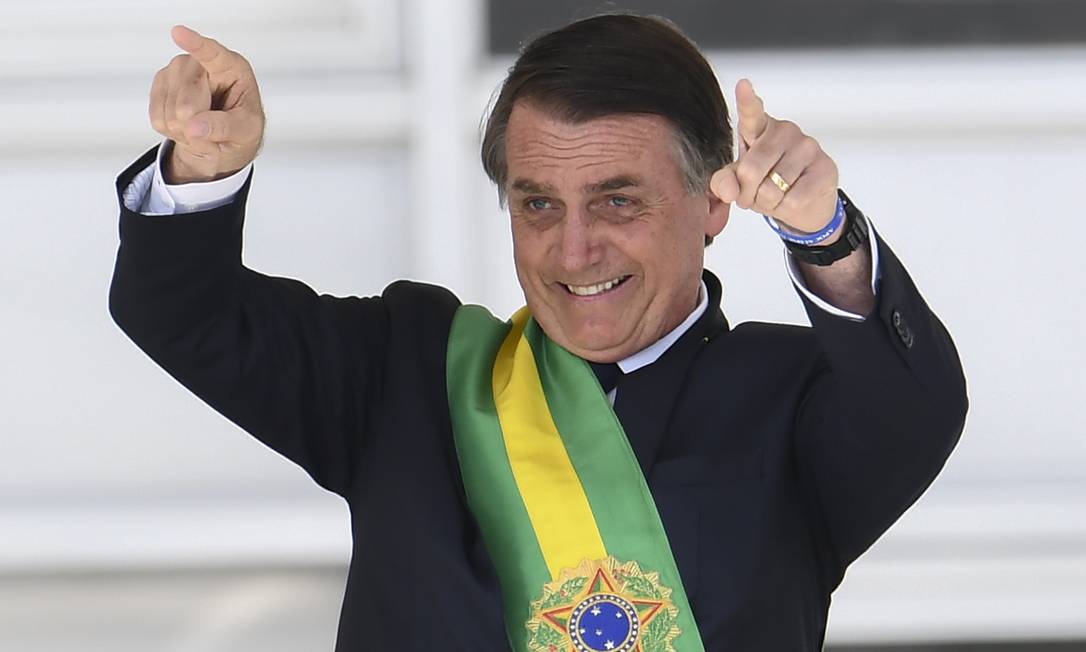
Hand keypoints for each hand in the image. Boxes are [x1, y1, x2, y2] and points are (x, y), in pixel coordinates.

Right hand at [149, 25, 264, 183]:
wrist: (225, 137)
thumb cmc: (242, 126)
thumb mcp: (247, 130)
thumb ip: (226, 127)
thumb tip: (194, 127)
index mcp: (232, 67)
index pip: (212, 53)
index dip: (195, 44)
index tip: (178, 32)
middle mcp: (201, 64)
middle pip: (186, 104)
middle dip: (197, 127)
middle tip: (214, 131)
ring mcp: (177, 71)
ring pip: (169, 113)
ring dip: (186, 131)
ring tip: (203, 127)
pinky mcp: (160, 84)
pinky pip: (158, 118)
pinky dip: (173, 131)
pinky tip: (188, 126)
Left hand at [710, 79, 838, 237]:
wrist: (807, 204)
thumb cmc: (769, 184)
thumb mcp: (740, 181)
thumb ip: (725, 182)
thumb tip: (729, 191)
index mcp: (760, 128)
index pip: (752, 113)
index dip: (747, 101)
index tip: (743, 85)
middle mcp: (785, 131)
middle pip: (750, 170)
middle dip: (747, 194)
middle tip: (754, 196)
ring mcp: (808, 147)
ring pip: (770, 190)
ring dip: (767, 204)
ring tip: (776, 197)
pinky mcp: (825, 169)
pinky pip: (791, 201)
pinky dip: (785, 210)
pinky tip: (792, 200)